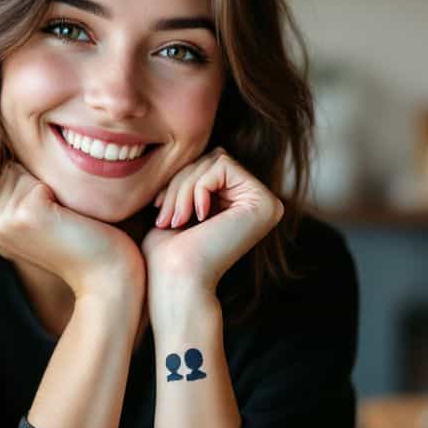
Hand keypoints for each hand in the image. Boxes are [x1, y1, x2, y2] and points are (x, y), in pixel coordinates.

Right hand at [0, 162, 143, 299]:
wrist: (107, 278)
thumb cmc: (86, 242)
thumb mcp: (48, 215)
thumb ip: (26, 190)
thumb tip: (20, 147)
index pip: (4, 169)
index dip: (35, 179)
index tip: (57, 209)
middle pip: (11, 165)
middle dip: (40, 178)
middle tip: (65, 214)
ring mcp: (5, 218)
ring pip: (24, 167)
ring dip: (51, 183)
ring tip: (67, 216)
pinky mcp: (26, 212)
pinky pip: (41, 176)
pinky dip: (63, 189)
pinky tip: (72, 217)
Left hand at [142, 148, 283, 314]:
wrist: (175, 281)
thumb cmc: (167, 253)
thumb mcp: (178, 204)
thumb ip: (194, 177)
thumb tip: (197, 145)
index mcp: (242, 205)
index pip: (210, 164)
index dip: (180, 179)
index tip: (160, 209)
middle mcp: (260, 204)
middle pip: (214, 159)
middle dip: (181, 182)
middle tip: (164, 217)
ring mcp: (267, 204)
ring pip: (216, 160)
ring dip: (184, 187)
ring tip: (173, 219)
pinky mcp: (265, 203)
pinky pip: (223, 165)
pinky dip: (198, 186)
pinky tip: (197, 217)